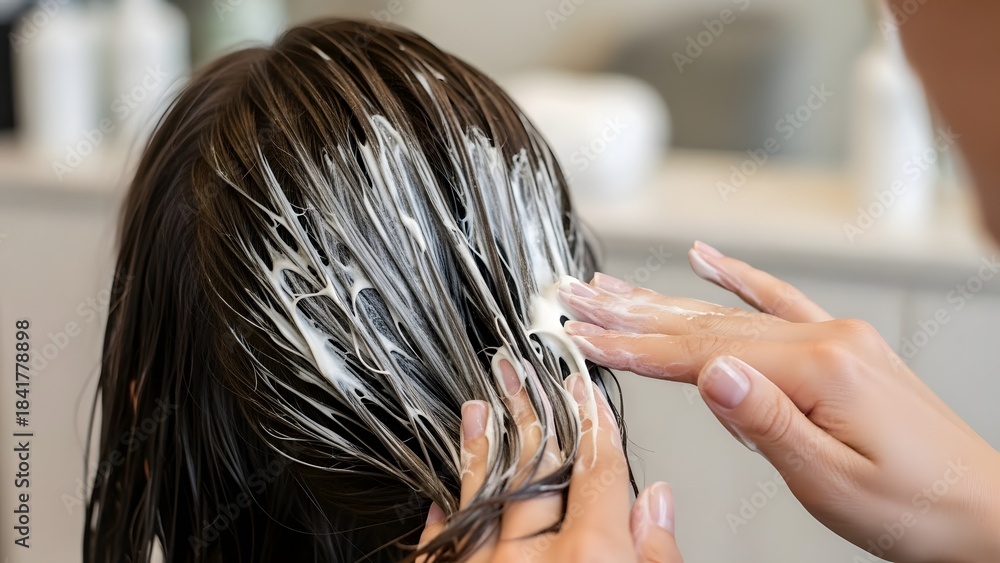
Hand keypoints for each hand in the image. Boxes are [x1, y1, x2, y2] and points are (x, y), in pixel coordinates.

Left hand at [417, 360, 682, 561]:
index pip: (598, 472)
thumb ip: (656, 553)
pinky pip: (443, 549)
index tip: (584, 390)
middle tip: (516, 372)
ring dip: (480, 451)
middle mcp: (530, 561)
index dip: (595, 426)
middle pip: (536, 472)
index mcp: (590, 557)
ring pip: (481, 501)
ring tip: (477, 410)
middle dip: (530, 415)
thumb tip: (655, 502)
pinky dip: (441, 522)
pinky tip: (437, 498)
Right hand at [557, 242, 999, 562]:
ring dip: (665, 301)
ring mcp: (833, 338)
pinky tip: (705, 261)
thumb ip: (766, 421)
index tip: (583, 337)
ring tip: (612, 287)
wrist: (985, 513)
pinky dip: (737, 280)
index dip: (634, 348)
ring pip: (730, 312)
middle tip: (576, 297)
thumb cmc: (916, 509)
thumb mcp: (833, 481)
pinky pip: (778, 302)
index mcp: (820, 369)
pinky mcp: (840, 348)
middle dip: (631, 312)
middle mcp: (825, 339)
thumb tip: (710, 372)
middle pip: (705, 323)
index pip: (701, 354)